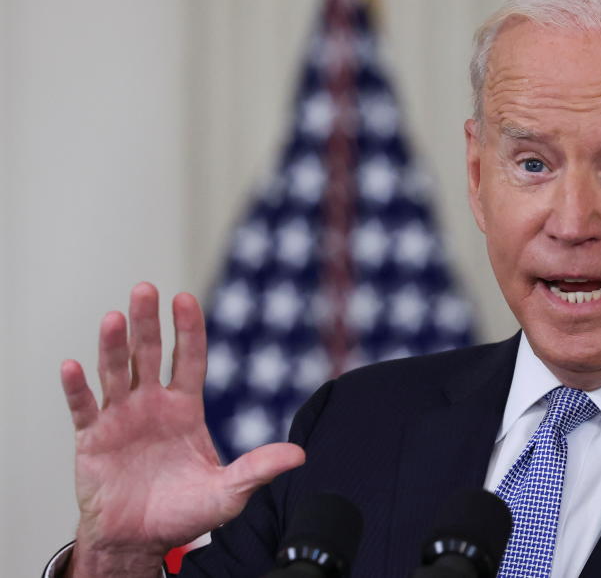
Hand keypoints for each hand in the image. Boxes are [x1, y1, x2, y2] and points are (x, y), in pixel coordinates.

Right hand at [60, 283, 305, 576]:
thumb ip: (258, 469)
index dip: (188, 329)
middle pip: (149, 354)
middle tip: (145, 289)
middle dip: (148, 322)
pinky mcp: (93, 439)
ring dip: (113, 346)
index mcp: (185, 408)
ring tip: (114, 318)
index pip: (189, 358)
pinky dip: (77, 388)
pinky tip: (72, 365)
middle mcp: (152, 404)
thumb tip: (300, 454)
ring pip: (116, 372)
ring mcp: (121, 418)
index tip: (185, 299)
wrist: (140, 540)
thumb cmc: (184, 513)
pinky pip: (83, 408)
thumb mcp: (228, 493)